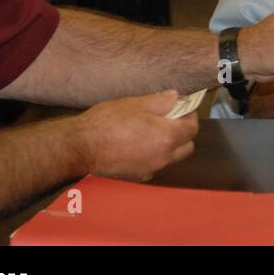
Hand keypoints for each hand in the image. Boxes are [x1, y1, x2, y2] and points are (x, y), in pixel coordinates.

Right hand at [75, 90, 197, 181]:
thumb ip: (161, 101)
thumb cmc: (108, 122)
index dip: (189, 116)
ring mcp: (151, 169)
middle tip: (169, 120)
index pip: (192, 128)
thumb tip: (175, 97)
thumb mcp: (136, 104)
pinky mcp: (137, 177)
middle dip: (183, 133)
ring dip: (169, 146)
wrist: (80, 147)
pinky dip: (153, 155)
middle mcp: (163, 157)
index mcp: (167, 137)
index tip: (182, 108)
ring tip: (151, 132)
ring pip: (171, 158)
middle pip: (187, 146)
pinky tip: (138, 145)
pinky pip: (155, 165)